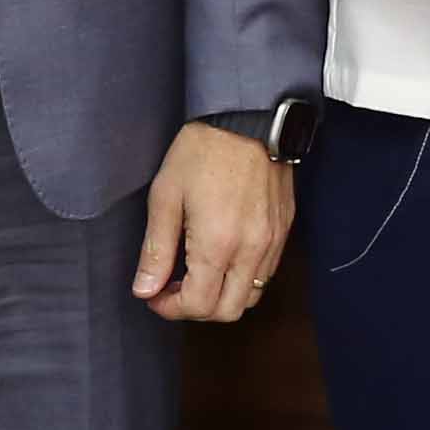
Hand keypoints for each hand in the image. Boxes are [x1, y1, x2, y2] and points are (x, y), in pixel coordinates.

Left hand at [137, 119, 294, 322]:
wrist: (247, 118)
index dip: (170, 308)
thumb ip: (156, 250)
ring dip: (222, 296)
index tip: (154, 294)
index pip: (198, 305)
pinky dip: (243, 278)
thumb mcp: (165, 196)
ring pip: (251, 296)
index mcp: (217, 244)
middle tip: (173, 288)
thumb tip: (145, 290)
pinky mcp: (284, 230)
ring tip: (198, 273)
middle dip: (197, 309)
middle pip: (228, 311)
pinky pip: (266, 273)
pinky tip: (222, 256)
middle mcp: (251, 250)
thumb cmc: (202, 151)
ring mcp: (272, 242)